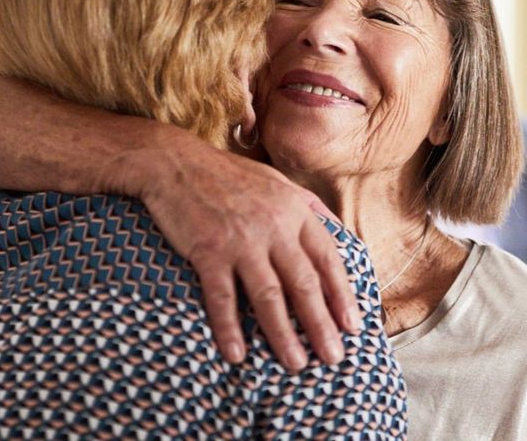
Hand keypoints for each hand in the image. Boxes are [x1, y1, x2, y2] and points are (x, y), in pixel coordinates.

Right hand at [114, 133, 360, 371]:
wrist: (173, 162)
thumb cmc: (227, 175)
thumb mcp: (277, 180)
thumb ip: (308, 206)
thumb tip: (338, 230)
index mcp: (294, 211)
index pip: (327, 259)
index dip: (341, 294)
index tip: (352, 325)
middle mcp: (273, 226)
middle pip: (304, 284)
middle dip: (320, 325)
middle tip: (332, 358)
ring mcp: (240, 239)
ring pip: (269, 296)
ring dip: (283, 334)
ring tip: (296, 364)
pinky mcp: (208, 250)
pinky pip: (222, 297)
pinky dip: (229, 327)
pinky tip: (237, 354)